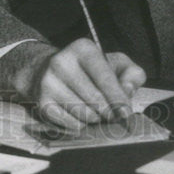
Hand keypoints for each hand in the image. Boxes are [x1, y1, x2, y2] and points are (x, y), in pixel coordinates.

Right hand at [22, 38, 146, 131]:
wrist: (49, 71)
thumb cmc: (91, 69)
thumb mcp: (115, 63)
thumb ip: (131, 73)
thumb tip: (127, 91)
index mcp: (83, 48)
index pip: (104, 77)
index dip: (118, 98)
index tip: (126, 113)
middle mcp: (62, 62)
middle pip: (95, 99)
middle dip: (109, 112)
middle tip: (115, 116)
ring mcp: (49, 83)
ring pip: (83, 114)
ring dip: (96, 119)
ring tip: (98, 113)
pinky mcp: (42, 102)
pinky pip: (70, 124)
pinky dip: (82, 124)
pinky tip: (82, 115)